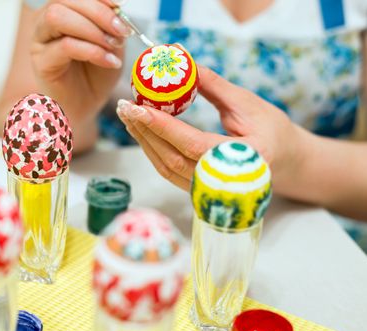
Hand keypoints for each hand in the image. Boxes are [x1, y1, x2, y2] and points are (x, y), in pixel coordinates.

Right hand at [32, 0, 130, 129]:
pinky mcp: (41, 62)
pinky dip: (92, 51)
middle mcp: (46, 22)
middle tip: (121, 30)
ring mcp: (40, 41)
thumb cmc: (96, 74)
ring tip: (113, 46)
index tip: (121, 6)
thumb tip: (118, 8)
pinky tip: (109, 62)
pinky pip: (65, 46)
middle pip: (65, 0)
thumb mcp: (111, 42)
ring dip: (91, 29)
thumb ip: (112, 24)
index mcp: (63, 11)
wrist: (87, 106)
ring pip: (57, 17)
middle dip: (98, 12)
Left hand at [116, 65, 306, 193]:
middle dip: (145, 132)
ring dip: (144, 141)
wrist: (285, 161)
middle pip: (173, 159)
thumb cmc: (272, 130)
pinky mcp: (199, 189)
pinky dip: (153, 150)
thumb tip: (182, 61)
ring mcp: (210, 190)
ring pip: (167, 168)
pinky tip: (142, 131)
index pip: (193, 144)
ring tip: (129, 116)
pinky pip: (169, 171)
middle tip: (125, 107)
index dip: (163, 126)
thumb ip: (212, 86)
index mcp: (244, 160)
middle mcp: (225, 182)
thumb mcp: (247, 103)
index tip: (139, 107)